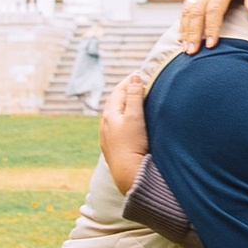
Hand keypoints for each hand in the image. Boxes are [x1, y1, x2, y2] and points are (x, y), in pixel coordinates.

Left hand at [98, 70, 149, 192]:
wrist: (128, 174)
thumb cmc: (132, 144)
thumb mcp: (135, 117)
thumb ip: (134, 96)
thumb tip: (134, 77)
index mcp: (110, 114)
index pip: (120, 90)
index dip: (130, 80)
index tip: (141, 73)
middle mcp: (105, 124)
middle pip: (116, 101)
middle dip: (127, 90)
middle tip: (139, 83)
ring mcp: (108, 136)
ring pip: (115, 114)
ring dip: (124, 105)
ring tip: (135, 100)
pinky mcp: (113, 148)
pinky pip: (117, 127)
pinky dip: (124, 119)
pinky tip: (130, 123)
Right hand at [174, 0, 247, 51]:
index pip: (214, 9)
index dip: (211, 27)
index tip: (211, 45)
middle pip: (196, 12)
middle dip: (193, 33)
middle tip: (191, 52)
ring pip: (187, 10)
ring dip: (185, 29)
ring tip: (184, 48)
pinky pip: (186, 6)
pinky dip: (182, 22)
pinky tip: (181, 36)